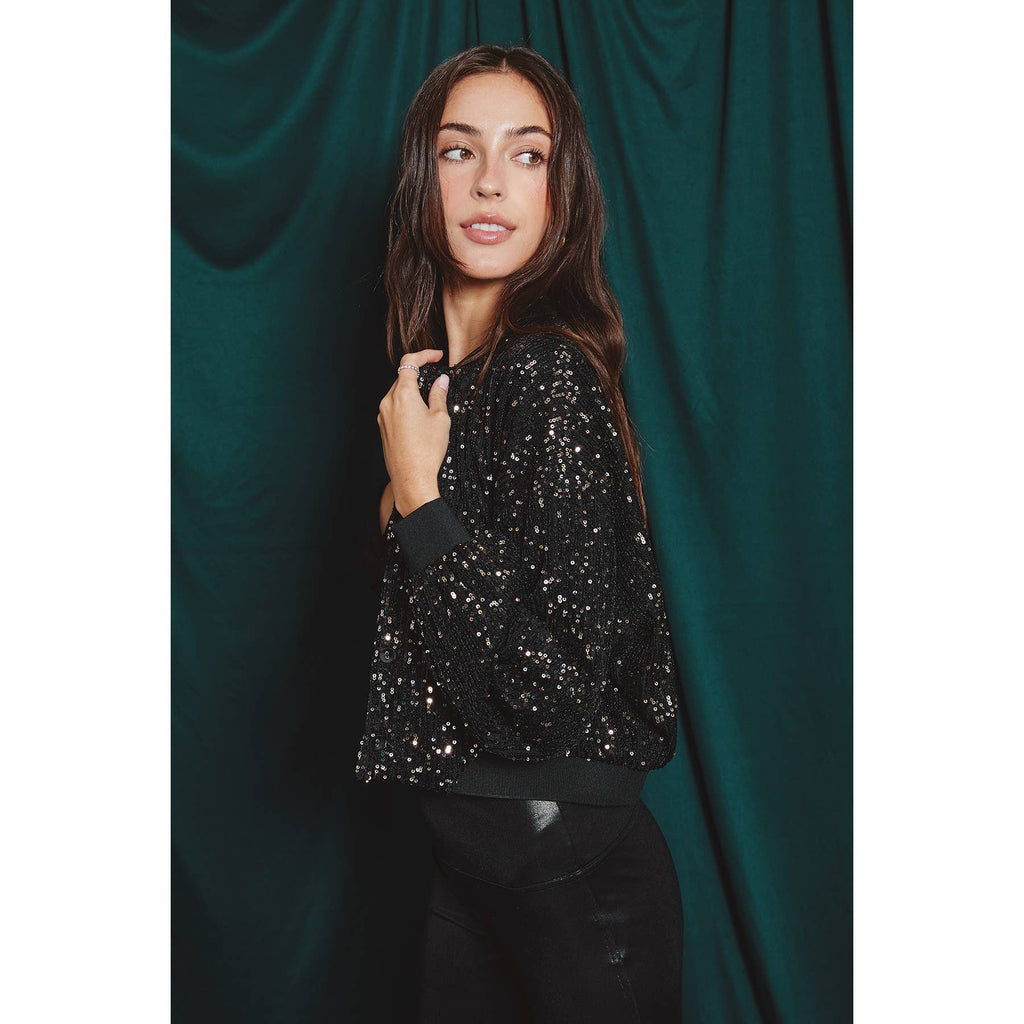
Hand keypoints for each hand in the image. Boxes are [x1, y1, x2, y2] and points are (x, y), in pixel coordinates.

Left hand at [377, 349, 450, 517]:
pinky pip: (394, 408)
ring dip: (413, 391)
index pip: (409, 362)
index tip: (437, 356)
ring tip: (430, 403)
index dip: (424, 354)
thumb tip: (441, 381)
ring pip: (397, 394)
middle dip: (420, 374)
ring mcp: (383, 416)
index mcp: (403, 395)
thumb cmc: (427, 451)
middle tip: (437, 379)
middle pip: (402, 377)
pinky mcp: (383, 428)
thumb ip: (439, 395)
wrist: (411, 479)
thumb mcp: (440, 419)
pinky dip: (406, 405)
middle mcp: (388, 402)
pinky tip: (419, 419)